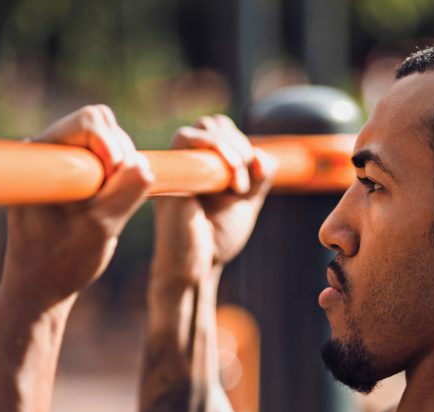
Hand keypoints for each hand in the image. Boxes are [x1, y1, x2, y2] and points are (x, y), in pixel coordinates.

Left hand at [2, 105, 153, 311]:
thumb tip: (145, 165)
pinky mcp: (68, 175)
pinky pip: (103, 160)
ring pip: (106, 141)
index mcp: (41, 157)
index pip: (89, 122)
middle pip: (100, 125)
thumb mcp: (99, 231)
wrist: (39, 288)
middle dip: (121, 157)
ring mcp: (56, 162)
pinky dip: (116, 179)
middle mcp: (44, 151)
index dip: (114, 147)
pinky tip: (109, 205)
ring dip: (120, 170)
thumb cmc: (62, 263)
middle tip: (118, 198)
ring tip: (111, 207)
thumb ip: (125, 194)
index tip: (114, 183)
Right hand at [151, 115, 275, 289]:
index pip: (222, 129)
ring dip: (231, 149)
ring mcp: (178, 165)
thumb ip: (258, 177)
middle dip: (239, 145)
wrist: (198, 267)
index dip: (241, 143)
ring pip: (204, 127)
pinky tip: (228, 183)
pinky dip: (216, 150)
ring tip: (238, 186)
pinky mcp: (171, 172)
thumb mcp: (246, 202)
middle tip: (245, 181)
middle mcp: (188, 161)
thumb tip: (262, 154)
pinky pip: (186, 138)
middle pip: (213, 123)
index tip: (254, 174)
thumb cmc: (217, 238)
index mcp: (204, 165)